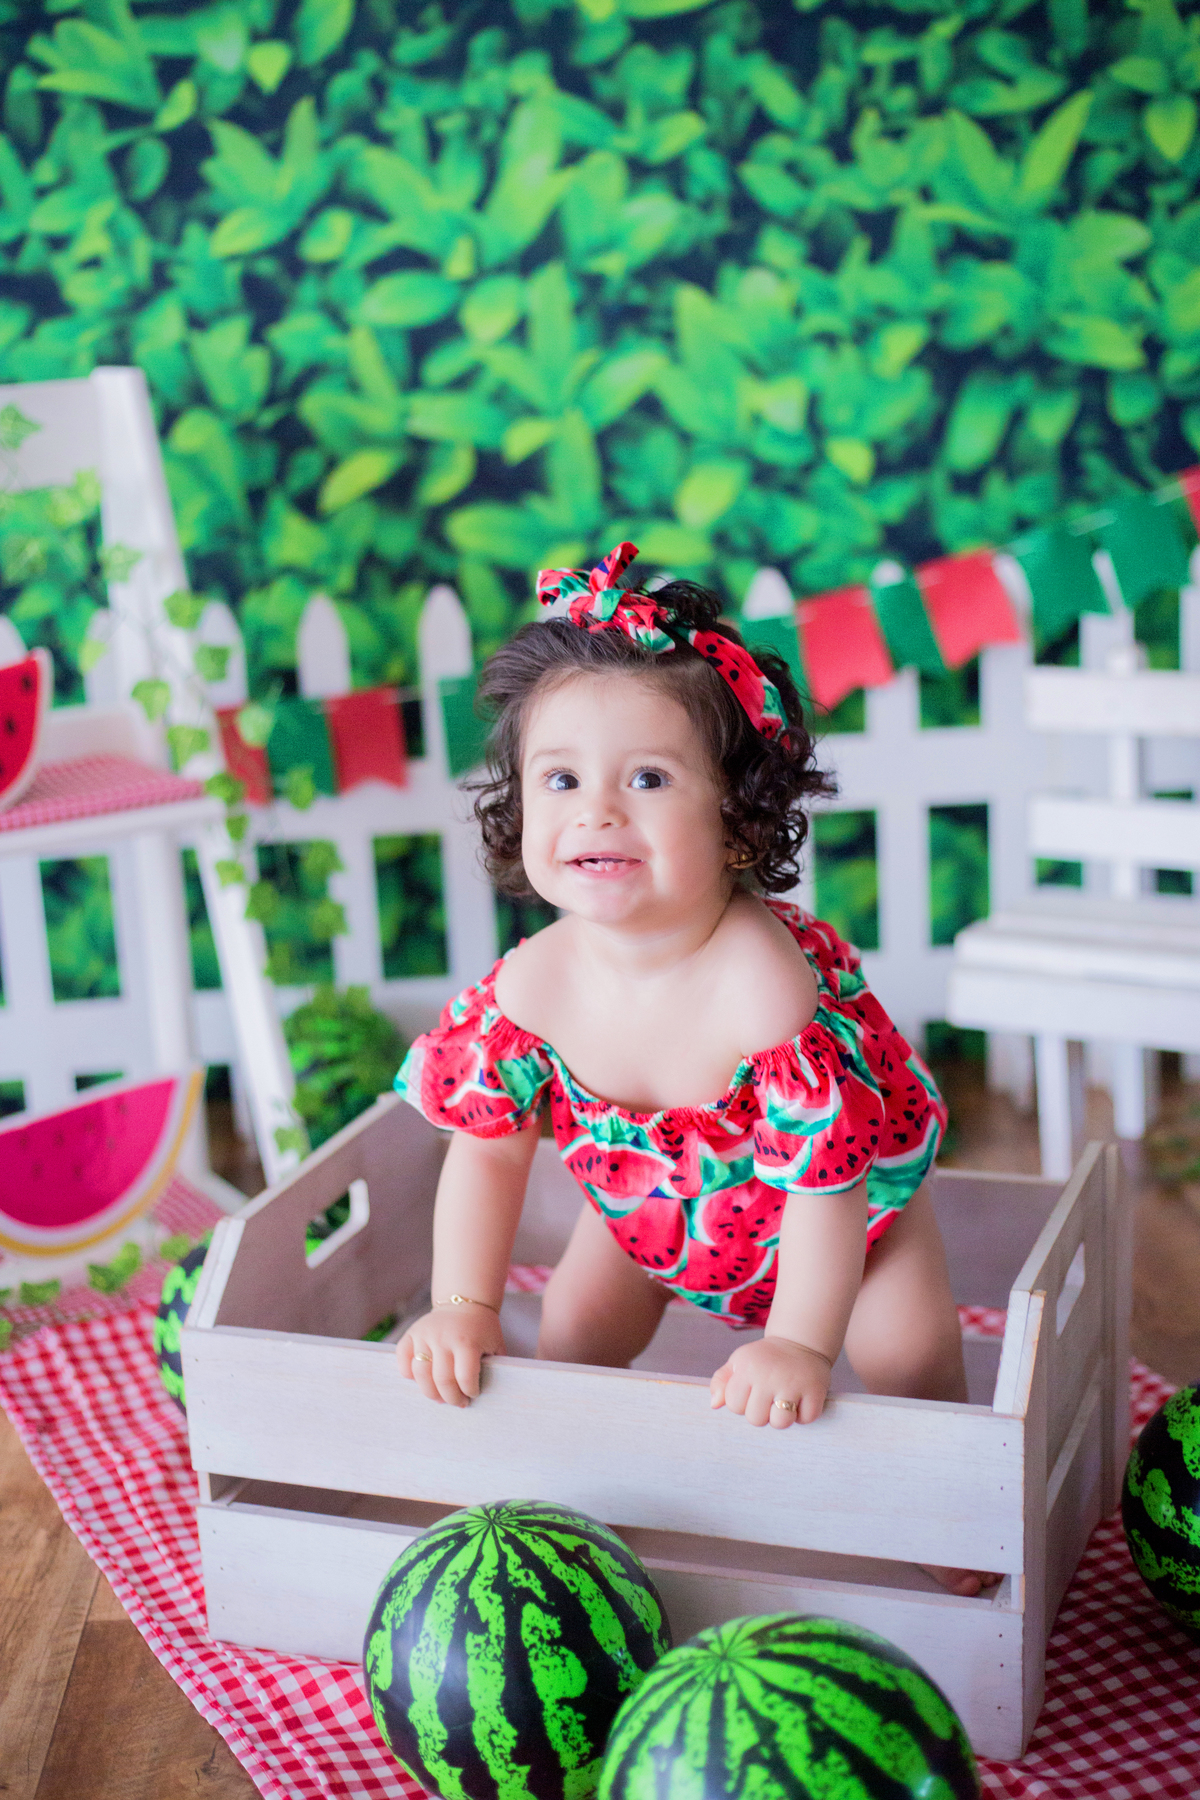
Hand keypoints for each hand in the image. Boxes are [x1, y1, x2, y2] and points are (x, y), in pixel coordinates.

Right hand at [398, 1301, 504, 1406]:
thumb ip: (495, 1366)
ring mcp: (425, 1334)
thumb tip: (490, 1394)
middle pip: (442, 1380)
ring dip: (430, 1392)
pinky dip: (407, 1373)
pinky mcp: (412, 1333)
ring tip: (440, 1397)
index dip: (469, 1392)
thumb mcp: (495, 1344)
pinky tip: (421, 1379)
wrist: (465, 1301)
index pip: (465, 1378)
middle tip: (458, 1402)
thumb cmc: (482, 1329)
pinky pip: (403, 1358)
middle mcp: (443, 1337)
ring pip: (420, 1373)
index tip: (473, 1394)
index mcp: (467, 1341)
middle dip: (451, 1398)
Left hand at [710, 1334, 830, 1427]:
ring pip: (780, 1423)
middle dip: (761, 1413)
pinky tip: (801, 1399)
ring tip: (784, 1401)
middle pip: (756, 1419)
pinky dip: (803, 1415)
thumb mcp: (739, 1361)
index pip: (734, 1405)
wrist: (800, 1342)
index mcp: (748, 1368)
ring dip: (782, 1418)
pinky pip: (805, 1419)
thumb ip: (721, 1381)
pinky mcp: (815, 1390)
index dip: (742, 1402)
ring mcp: (793, 1383)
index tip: (751, 1391)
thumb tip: (714, 1404)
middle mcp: (769, 1375)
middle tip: (769, 1397)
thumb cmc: (764, 1358)